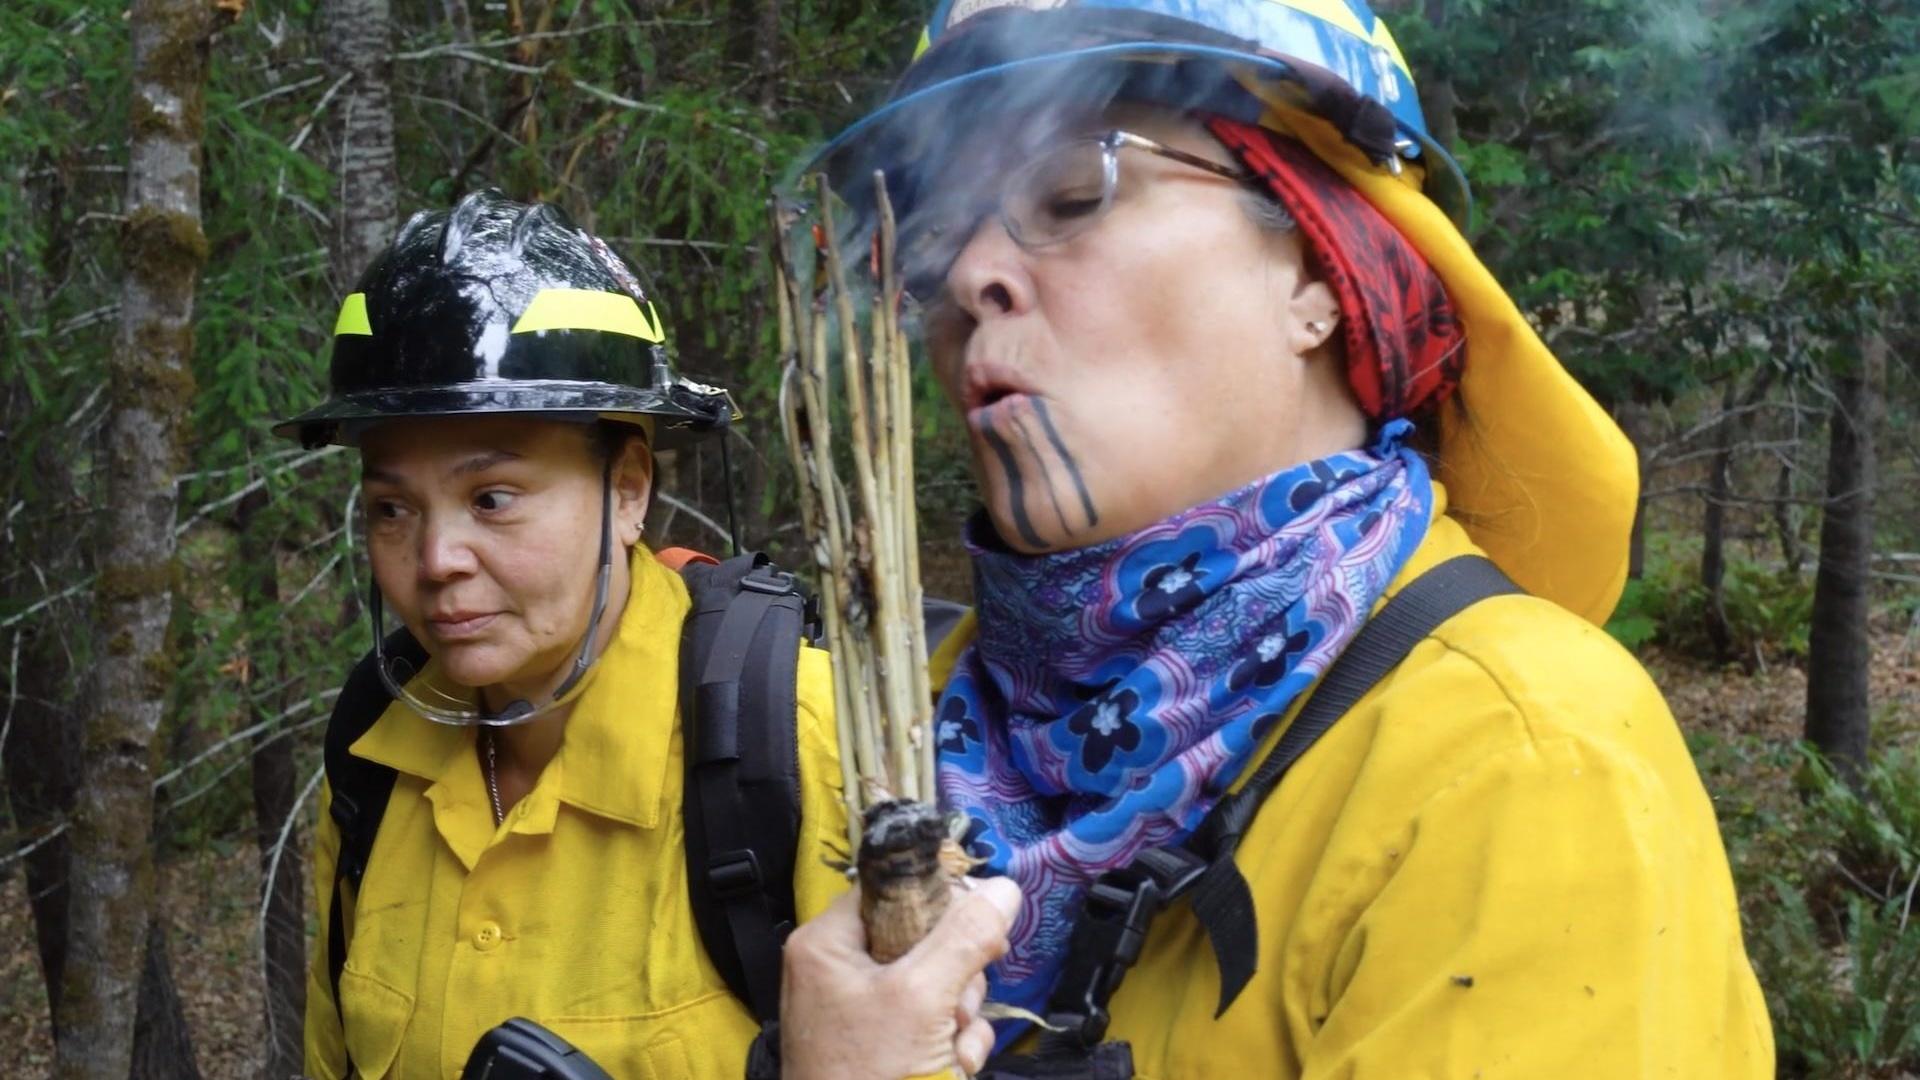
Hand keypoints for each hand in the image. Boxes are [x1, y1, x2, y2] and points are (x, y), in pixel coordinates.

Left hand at [781, 877, 1020, 1079]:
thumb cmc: (869, 1077)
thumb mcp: (921, 997)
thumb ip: (965, 937)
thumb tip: (1003, 888)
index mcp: (827, 943)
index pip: (892, 888)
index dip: (941, 900)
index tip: (979, 923)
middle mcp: (839, 970)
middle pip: (923, 936)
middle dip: (957, 973)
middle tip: (957, 1003)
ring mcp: (861, 1011)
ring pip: (937, 980)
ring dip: (961, 1012)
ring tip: (952, 1044)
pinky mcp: (883, 1045)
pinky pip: (933, 1020)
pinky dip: (952, 1041)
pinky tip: (954, 1063)